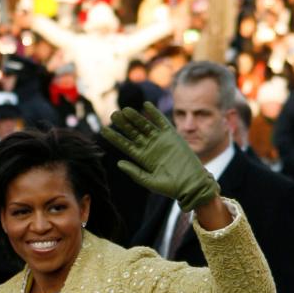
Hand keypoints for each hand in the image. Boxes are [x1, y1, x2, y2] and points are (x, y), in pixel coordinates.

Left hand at [102, 102, 219, 211]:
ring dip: (135, 117)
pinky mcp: (172, 135)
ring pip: (144, 125)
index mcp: (142, 158)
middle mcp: (149, 147)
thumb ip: (134, 172)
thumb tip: (119, 163)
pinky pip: (161, 121)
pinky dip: (154, 113)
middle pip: (133, 133)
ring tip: (124, 110)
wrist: (190, 184)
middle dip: (123, 124)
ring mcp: (160, 140)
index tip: (103, 130)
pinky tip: (146, 106)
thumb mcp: (149, 181)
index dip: (114, 138)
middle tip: (113, 115)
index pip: (125, 145)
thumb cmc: (170, 186)